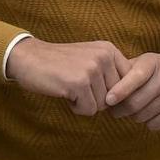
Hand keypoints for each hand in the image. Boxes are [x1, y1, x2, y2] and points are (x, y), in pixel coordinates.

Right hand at [6, 38, 129, 115]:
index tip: (97, 91)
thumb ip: (110, 72)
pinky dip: (76, 108)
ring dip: (86, 103)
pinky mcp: (79, 83)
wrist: (29, 58)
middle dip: (98, 98)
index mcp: (109, 49)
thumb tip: (130, 98)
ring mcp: (92, 68)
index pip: (129, 82)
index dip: (115, 93)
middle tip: (79, 87)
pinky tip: (65, 92)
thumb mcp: (90, 58)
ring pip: (102, 105)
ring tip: (70, 88)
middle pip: (116, 96)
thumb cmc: (60, 63)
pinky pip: (89, 110)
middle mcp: (104, 56)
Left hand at [105, 51, 159, 130]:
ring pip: (143, 115)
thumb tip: (103, 85)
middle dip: (120, 110)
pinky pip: (155, 124)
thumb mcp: (143, 61)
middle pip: (136, 103)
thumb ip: (124, 71)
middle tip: (115, 110)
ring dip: (133, 116)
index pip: (134, 78)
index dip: (120, 91)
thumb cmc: (157, 67)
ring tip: (132, 109)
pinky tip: (148, 113)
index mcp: (152, 63)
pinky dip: (147, 122)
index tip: (108, 100)